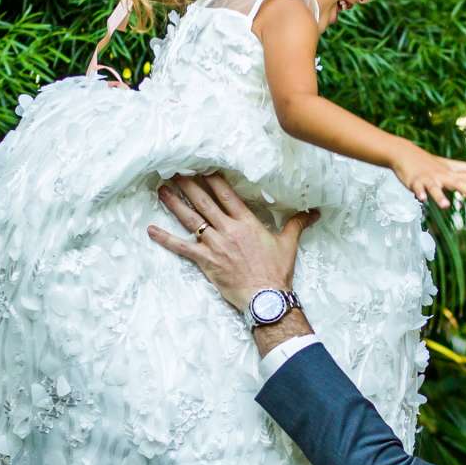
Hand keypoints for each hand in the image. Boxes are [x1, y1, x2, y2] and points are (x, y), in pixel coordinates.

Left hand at [148, 174, 319, 313]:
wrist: (266, 297)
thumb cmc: (277, 272)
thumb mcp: (288, 243)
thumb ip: (297, 223)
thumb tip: (314, 212)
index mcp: (246, 222)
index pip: (226, 194)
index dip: (212, 178)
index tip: (201, 167)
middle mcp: (228, 229)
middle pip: (204, 201)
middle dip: (188, 184)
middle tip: (174, 170)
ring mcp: (214, 244)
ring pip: (190, 219)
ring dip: (174, 203)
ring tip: (162, 190)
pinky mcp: (205, 261)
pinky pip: (181, 247)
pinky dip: (165, 238)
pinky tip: (151, 230)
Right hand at [390, 141, 465, 208]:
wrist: (405, 153)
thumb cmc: (429, 161)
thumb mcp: (448, 164)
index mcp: (450, 173)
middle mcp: (441, 176)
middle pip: (456, 183)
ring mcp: (428, 178)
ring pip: (435, 188)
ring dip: (440, 197)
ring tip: (446, 206)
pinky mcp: (415, 181)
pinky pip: (417, 188)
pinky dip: (419, 193)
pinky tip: (421, 199)